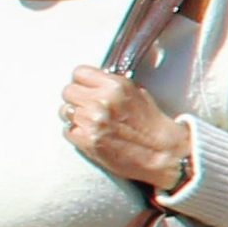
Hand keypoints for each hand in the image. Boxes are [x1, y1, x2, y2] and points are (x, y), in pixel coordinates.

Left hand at [59, 68, 196, 188]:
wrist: (163, 154)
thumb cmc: (152, 125)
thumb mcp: (137, 93)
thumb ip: (111, 85)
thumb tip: (91, 83)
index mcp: (115, 86)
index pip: (79, 73)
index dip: (82, 82)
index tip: (85, 88)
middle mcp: (101, 101)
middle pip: (68, 91)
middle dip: (76, 99)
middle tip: (87, 108)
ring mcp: (92, 121)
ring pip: (65, 111)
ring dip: (75, 117)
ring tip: (91, 123)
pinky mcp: (87, 140)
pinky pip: (67, 131)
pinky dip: (77, 134)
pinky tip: (92, 136)